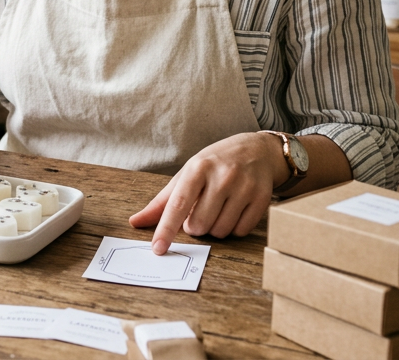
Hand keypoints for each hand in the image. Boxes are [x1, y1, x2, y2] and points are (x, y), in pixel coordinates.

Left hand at [127, 132, 286, 254]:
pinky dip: (234, 228)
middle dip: (195, 226)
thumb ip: (162, 201)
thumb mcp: (187, 174)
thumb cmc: (215, 163)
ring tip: (219, 207)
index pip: (178, 204)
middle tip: (200, 210)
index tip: (157, 248)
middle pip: (199, 224)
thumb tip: (135, 221)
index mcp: (198, 168)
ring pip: (220, 231)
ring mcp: (244, 187)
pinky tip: (235, 210)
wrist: (256, 150)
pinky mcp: (262, 198)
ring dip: (215, 227)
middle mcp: (222, 176)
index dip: (166, 229)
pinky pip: (241, 231)